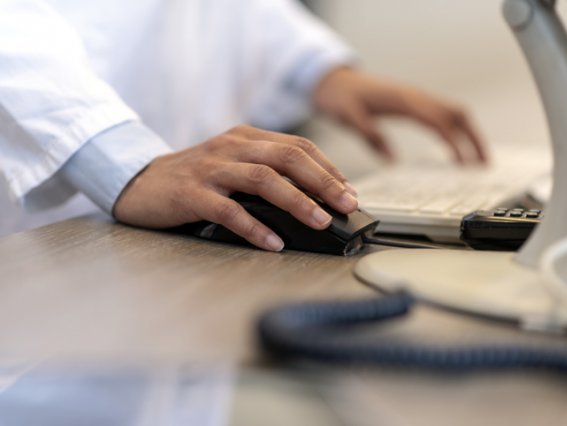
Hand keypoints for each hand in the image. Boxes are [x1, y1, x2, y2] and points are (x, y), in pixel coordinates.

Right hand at [113, 125, 358, 251]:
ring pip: (262, 179)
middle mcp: (231, 147)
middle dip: (322, 181)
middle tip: (345, 204)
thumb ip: (266, 173)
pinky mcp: (191, 194)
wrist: (139, 181)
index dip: (327, 168)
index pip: (297, 146)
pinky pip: (228, 210)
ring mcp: (210, 169)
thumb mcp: (232, 165)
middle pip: (287, 157)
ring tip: (319, 222)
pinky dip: (254, 227)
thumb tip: (312, 200)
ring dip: (296, 201)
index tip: (348, 191)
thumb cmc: (194, 178)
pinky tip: (273, 242)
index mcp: (246, 137)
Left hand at [313, 68, 486, 162]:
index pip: (438, 120)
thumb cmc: (341, 96)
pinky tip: (458, 146)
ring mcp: (417, 98)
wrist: (334, 80)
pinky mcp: (414, 102)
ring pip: (454, 112)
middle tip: (483, 164)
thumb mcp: (350, 117)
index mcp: (404, 100)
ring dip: (470, 133)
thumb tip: (392, 159)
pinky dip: (457, 129)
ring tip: (479, 159)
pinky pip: (443, 114)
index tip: (463, 163)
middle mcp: (415, 96)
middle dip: (474, 138)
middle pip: (456, 114)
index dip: (453, 141)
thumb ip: (370, 135)